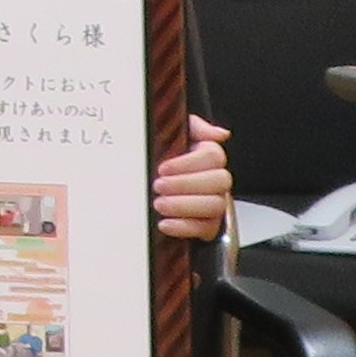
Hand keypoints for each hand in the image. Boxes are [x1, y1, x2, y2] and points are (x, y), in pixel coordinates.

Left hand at [155, 115, 233, 241]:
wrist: (135, 193)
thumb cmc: (158, 161)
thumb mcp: (171, 135)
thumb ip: (193, 126)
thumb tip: (219, 134)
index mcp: (207, 157)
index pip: (214, 156)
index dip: (188, 162)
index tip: (163, 168)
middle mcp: (215, 181)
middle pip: (220, 181)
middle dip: (186, 184)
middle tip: (158, 185)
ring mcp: (214, 204)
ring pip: (215, 205)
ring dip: (184, 205)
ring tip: (158, 203)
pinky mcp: (208, 227)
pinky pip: (207, 229)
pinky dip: (185, 227)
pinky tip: (165, 223)